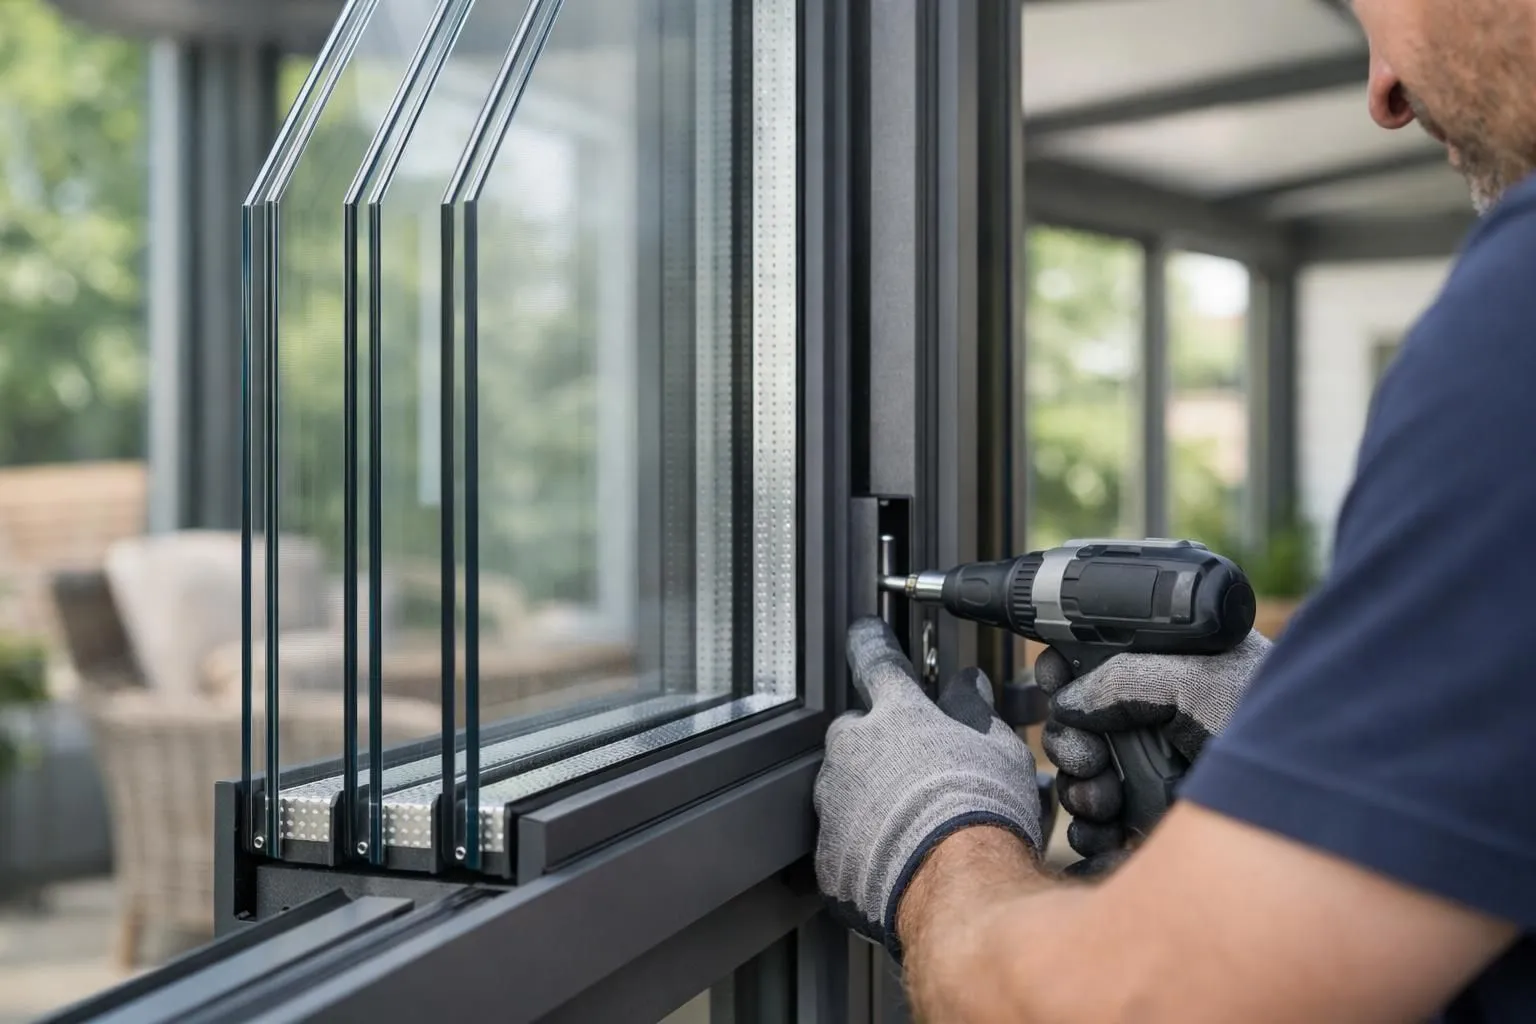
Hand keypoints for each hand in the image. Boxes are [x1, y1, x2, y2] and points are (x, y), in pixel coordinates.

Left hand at [814, 617, 1043, 959]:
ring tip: (911, 823)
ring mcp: (834, 802)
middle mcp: (854, 750)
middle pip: (854, 730)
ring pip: (842, 785)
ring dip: (867, 796)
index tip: (864, 632)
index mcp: (898, 714)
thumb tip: (969, 686)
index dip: (871, 643)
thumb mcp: (998, 748)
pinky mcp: (827, 854)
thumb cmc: (984, 814)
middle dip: (877, 743)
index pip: (876, 661)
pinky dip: (860, 846)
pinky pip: (839, 841)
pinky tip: (893, 858)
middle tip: (914, 770)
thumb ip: (975, 711)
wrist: (958, 888)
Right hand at [1037, 629, 1271, 875]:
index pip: (1098, 664)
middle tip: (1088, 758)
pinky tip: (1105, 837)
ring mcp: (1159, 778)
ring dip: (1079, 792)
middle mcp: (1161, 725)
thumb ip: (1124, 678)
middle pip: (1080, 728)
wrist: (1321, 810)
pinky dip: (1090, 836)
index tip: (1052, 679)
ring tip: (1104, 802)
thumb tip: (1067, 702)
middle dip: (1070, 744)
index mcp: (1172, 674)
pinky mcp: (1160, 831)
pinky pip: (1100, 834)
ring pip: (1084, 783)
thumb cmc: (1279, 732)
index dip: (1066, 671)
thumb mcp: (1199, 679)